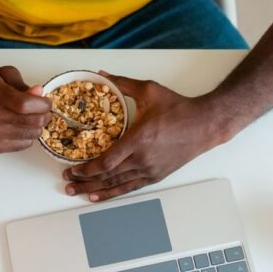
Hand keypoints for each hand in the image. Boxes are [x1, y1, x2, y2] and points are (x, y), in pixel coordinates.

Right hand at [0, 66, 51, 152]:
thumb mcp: (4, 75)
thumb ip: (23, 84)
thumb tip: (39, 93)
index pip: (25, 104)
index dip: (42, 104)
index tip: (46, 102)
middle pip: (32, 122)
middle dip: (44, 114)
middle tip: (41, 109)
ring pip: (32, 134)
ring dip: (37, 125)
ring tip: (29, 117)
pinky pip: (25, 144)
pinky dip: (27, 135)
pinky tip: (18, 126)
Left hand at [63, 71, 232, 201]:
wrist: (205, 124)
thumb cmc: (178, 108)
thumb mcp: (149, 91)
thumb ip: (123, 84)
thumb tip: (102, 75)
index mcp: (139, 139)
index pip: (107, 162)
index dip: (87, 169)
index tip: (73, 168)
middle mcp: (143, 159)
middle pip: (108, 177)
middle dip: (85, 181)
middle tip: (67, 182)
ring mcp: (150, 170)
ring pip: (117, 185)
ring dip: (96, 190)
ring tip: (78, 192)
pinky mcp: (157, 176)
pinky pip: (130, 187)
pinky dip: (113, 193)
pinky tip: (100, 196)